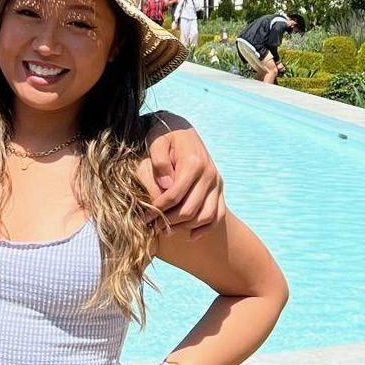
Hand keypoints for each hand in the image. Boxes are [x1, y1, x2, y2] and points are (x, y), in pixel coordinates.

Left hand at [139, 115, 225, 234]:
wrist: (182, 129)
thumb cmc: (164, 136)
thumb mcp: (157, 141)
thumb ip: (159, 161)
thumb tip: (166, 185)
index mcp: (193, 163)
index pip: (175, 195)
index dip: (158, 209)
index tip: (145, 217)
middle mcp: (209, 174)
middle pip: (190, 209)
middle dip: (169, 221)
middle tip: (152, 226)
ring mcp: (216, 182)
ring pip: (205, 215)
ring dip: (185, 227)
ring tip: (166, 230)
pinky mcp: (219, 189)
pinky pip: (218, 214)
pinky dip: (206, 228)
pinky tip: (190, 236)